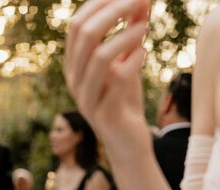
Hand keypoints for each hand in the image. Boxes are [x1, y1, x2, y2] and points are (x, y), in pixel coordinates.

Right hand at [66, 0, 149, 143]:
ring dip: (126, 35)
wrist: (128, 144)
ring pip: (99, 57)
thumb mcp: (128, 61)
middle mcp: (75, 80)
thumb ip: (131, 32)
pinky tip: (144, 54)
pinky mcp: (104, 114)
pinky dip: (133, 61)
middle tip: (138, 1)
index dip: (99, 3)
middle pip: (85, 34)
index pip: (77, 24)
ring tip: (145, 26)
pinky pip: (117, 80)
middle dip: (113, 12)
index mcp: (75, 65)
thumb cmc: (125, 100)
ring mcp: (87, 98)